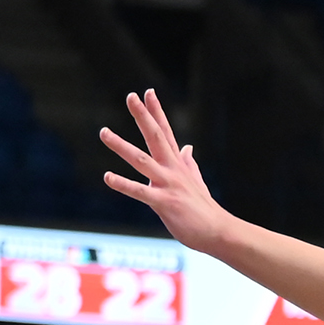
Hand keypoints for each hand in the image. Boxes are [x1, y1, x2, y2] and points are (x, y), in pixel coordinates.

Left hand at [99, 89, 236, 252]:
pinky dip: (123, 184)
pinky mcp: (164, 202)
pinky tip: (107, 177)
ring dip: (121, 145)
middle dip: (143, 116)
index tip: (147, 92)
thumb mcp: (196, 182)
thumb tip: (187, 147)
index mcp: (178, 165)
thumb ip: (188, 163)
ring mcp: (168, 184)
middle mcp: (173, 170)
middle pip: (156, 136)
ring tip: (103, 132)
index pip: (165, 132)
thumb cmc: (205, 210)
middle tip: (131, 96)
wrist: (219, 232)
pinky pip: (139, 191)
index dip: (156, 112)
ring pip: (141, 160)